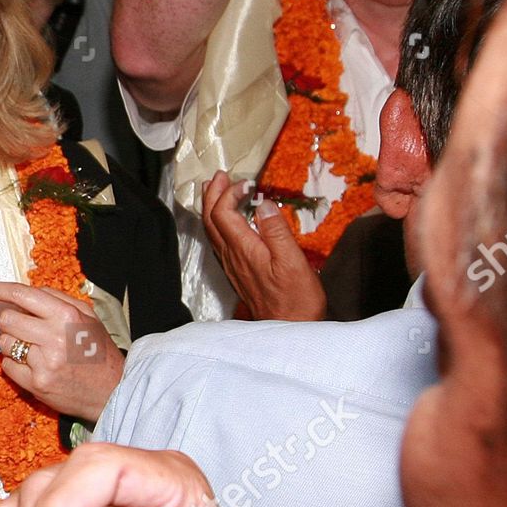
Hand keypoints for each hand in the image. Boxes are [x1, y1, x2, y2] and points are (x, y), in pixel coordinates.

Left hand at [0, 280, 122, 424]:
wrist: (112, 390)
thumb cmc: (97, 350)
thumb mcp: (86, 316)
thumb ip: (55, 299)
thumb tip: (22, 292)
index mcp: (66, 315)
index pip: (20, 294)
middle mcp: (53, 337)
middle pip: (7, 319)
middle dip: (11, 323)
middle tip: (28, 331)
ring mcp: (43, 363)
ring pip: (4, 343)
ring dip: (13, 344)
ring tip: (36, 350)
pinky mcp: (36, 384)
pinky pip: (7, 366)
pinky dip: (15, 364)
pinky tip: (34, 367)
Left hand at [201, 171, 325, 320]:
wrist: (289, 329)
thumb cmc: (296, 299)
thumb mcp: (293, 261)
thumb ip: (276, 231)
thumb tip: (264, 203)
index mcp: (243, 249)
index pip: (223, 212)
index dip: (229, 193)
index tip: (246, 183)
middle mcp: (232, 256)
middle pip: (210, 219)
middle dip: (213, 194)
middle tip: (220, 176)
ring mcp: (232, 266)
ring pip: (212, 231)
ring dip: (212, 207)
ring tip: (215, 191)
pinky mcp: (237, 273)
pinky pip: (219, 242)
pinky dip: (218, 224)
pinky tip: (226, 223)